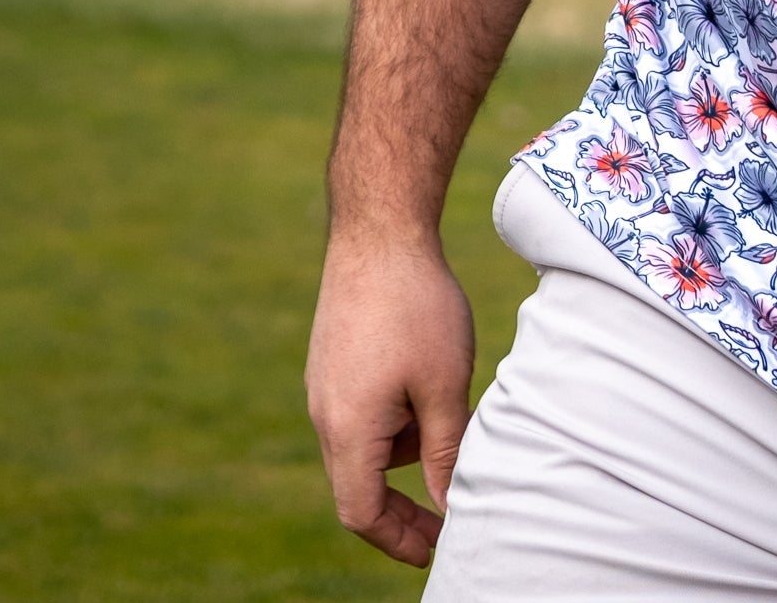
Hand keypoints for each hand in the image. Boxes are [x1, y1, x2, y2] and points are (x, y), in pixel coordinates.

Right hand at [306, 230, 474, 567]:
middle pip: (359, 484)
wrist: (379, 228)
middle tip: (451, 510)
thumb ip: (446, 453)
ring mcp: (325, 385)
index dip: (398, 539)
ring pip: (363, 445)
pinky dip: (395, 416)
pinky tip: (429, 383)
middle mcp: (325, 414)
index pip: (362, 513)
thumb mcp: (444, 385)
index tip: (437, 548)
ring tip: (451, 417)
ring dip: (405, 450)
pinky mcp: (334, 360)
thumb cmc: (416, 306)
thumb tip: (449, 508)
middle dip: (405, 504)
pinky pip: (361, 410)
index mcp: (347, 431)